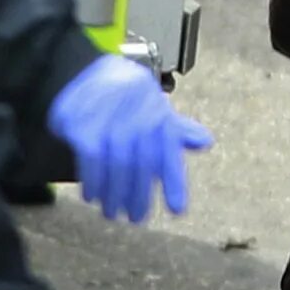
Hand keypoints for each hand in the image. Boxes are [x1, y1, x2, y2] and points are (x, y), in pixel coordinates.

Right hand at [47, 54, 211, 223]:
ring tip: (114, 212)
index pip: (168, 151)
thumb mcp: (153, 107)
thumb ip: (175, 130)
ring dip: (115, 194)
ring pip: (118, 165)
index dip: (174, 181)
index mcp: (158, 111)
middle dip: (140, 195)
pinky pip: (91, 160)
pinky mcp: (83, 124)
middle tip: (137, 217)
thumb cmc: (125, 95)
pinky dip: (94, 182)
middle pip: (143, 163)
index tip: (178, 209)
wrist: (84, 72)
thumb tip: (205, 142)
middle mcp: (138, 112)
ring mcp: (110, 117)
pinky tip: (93, 195)